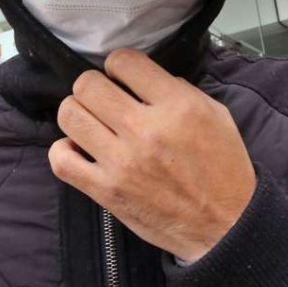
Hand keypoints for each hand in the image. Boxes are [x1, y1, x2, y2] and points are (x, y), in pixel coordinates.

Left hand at [50, 48, 255, 261]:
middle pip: (88, 85)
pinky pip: (61, 160)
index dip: (119, 64)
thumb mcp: (216, 115)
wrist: (226, 225)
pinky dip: (64, 150)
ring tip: (92, 122)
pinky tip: (80, 150)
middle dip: (94, 86)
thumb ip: (181, 90)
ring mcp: (122, 162)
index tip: (123, 77)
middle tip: (105, 99)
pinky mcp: (107, 191)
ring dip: (78, 113)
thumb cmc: (224, 168)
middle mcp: (146, 130)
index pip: (124, 62)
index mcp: (177, 107)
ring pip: (70, 115)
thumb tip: (144, 80)